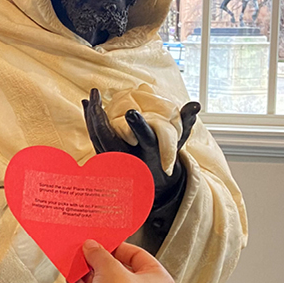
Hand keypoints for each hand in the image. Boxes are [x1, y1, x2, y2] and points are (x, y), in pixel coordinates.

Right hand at [69, 240, 174, 282]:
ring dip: (91, 275)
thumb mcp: (109, 269)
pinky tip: (73, 280)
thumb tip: (92, 247)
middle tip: (87, 253)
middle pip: (122, 271)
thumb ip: (99, 254)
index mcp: (160, 280)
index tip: (101, 243)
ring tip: (76, 264)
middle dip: (101, 262)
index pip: (138, 255)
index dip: (117, 246)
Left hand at [82, 88, 199, 205]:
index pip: (145, 140)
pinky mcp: (105, 158)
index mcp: (150, 155)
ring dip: (92, 116)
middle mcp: (129, 159)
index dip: (138, 127)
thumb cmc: (166, 159)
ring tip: (91, 97)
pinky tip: (87, 104)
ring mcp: (114, 161)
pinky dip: (90, 121)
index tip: (130, 112)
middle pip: (111, 138)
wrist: (152, 186)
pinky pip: (94, 137)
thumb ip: (186, 123)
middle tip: (96, 96)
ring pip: (98, 137)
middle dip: (101, 117)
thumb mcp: (177, 143)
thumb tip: (196, 105)